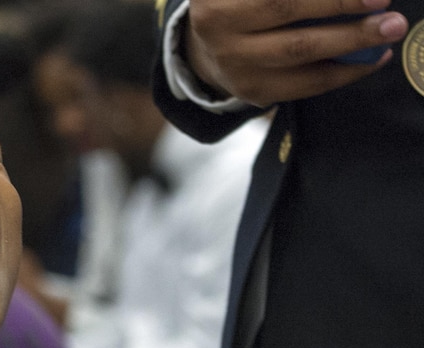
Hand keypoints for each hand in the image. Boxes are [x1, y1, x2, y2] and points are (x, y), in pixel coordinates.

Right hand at [185, 0, 408, 105]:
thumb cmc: (243, 3)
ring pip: (299, 58)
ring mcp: (233, 67)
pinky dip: (342, 73)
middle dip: (343, 15)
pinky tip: (370, 60)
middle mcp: (218, 31)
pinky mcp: (250, 91)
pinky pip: (302, 85)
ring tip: (386, 36)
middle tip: (388, 14)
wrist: (208, 44)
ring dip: (350, 46)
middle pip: (288, 20)